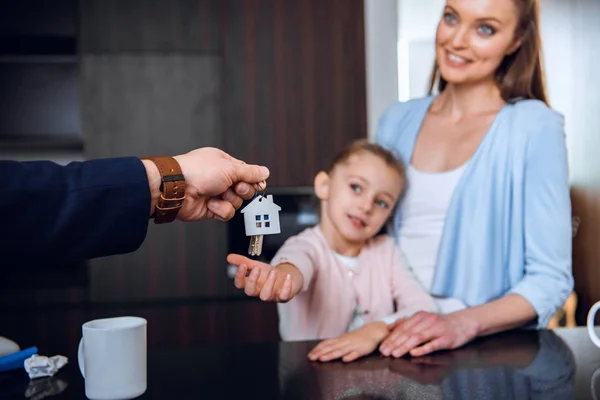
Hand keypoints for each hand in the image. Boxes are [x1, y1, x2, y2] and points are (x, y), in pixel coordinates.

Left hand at [144, 147, 269, 220]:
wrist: (177, 189)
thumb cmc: (197, 171)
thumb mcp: (229, 168)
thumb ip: (250, 172)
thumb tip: (264, 172)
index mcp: (223, 164)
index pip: (246, 173)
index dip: (253, 180)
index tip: (258, 183)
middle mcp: (219, 178)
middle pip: (244, 189)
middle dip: (241, 190)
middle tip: (234, 187)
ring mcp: (215, 194)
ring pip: (236, 203)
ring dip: (228, 200)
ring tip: (218, 195)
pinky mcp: (210, 209)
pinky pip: (226, 213)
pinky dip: (220, 210)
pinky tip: (211, 204)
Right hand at [227, 254, 293, 301]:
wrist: (286, 277)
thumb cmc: (268, 274)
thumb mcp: (256, 265)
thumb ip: (243, 262)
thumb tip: (228, 257)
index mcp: (251, 284)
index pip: (240, 284)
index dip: (239, 276)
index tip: (243, 265)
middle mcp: (259, 291)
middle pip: (250, 292)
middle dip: (252, 280)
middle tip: (257, 268)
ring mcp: (271, 295)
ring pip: (265, 295)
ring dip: (269, 283)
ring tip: (273, 271)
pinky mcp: (283, 297)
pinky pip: (283, 296)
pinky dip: (286, 287)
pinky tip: (287, 276)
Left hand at [308, 322, 388, 362]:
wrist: (374, 331)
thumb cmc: (358, 337)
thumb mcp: (345, 339)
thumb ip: (336, 344)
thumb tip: (323, 348)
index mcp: (340, 340)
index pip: (326, 343)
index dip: (318, 349)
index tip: (310, 354)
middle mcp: (345, 342)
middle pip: (331, 347)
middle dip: (320, 353)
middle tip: (311, 358)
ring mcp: (353, 346)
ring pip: (341, 351)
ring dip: (331, 355)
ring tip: (323, 359)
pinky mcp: (362, 350)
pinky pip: (356, 354)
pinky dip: (350, 356)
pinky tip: (345, 360)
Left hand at [379, 311, 479, 357]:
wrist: (464, 322)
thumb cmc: (440, 324)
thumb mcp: (423, 320)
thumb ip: (407, 323)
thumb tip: (389, 327)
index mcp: (419, 316)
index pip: (402, 328)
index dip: (391, 338)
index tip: (382, 347)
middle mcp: (427, 321)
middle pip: (408, 333)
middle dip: (394, 343)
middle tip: (385, 352)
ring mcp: (437, 329)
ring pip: (418, 338)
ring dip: (404, 346)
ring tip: (395, 354)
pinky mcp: (446, 338)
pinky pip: (433, 344)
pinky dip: (422, 349)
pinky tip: (413, 353)